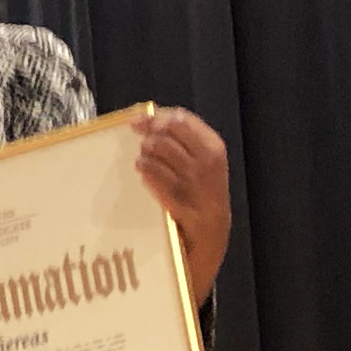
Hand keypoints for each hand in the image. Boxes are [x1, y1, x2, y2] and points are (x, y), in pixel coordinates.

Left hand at [133, 107, 233, 299]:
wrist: (211, 234)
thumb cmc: (200, 193)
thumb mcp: (200, 163)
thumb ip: (181, 140)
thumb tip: (144, 117)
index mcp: (214, 148)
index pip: (182, 119)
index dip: (156, 116)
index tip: (136, 120)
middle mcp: (207, 163)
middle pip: (167, 132)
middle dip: (148, 133)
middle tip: (139, 140)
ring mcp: (194, 184)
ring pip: (157, 152)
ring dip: (144, 154)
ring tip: (143, 161)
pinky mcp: (181, 204)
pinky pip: (154, 177)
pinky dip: (145, 172)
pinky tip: (143, 174)